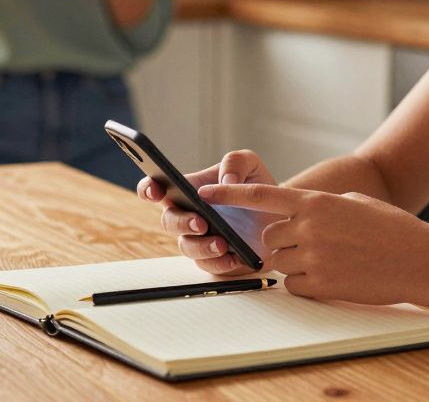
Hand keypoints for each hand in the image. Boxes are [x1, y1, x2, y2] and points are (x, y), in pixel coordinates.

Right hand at [137, 150, 281, 274]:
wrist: (280, 214)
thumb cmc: (257, 187)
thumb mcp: (250, 165)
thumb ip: (235, 162)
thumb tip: (225, 181)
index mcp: (189, 189)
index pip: (157, 188)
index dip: (148, 189)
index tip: (155, 190)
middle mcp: (188, 215)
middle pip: (168, 221)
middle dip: (181, 222)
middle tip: (201, 222)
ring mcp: (199, 239)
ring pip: (187, 247)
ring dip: (201, 246)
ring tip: (222, 243)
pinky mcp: (215, 259)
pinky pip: (209, 266)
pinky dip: (220, 263)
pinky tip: (234, 257)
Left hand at [197, 182, 428, 305]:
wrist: (419, 259)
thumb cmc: (391, 228)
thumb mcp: (355, 203)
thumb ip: (321, 205)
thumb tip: (299, 213)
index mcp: (315, 202)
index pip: (261, 196)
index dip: (229, 195)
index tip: (204, 193)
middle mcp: (309, 227)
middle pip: (268, 237)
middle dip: (280, 241)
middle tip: (307, 244)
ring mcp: (314, 256)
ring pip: (279, 262)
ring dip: (294, 263)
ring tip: (328, 260)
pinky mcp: (321, 284)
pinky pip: (294, 285)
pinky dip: (305, 283)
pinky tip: (332, 276)